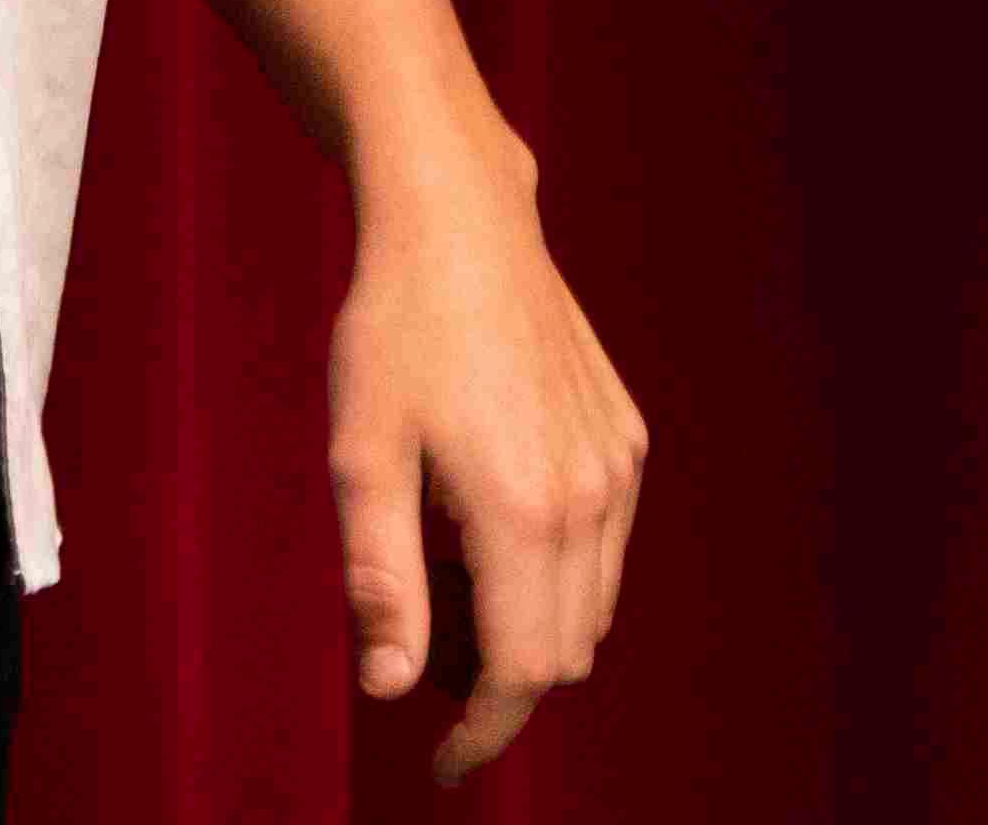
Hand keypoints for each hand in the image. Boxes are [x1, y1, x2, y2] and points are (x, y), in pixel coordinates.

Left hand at [327, 130, 647, 785]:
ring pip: (593, 607)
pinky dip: (559, 574)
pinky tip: (491, 527)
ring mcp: (617, 466)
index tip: (440, 762)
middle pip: (564, 654)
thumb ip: (381, 581)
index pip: (523, 674)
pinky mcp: (626, 438)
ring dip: (533, 630)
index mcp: (522, 512)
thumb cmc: (394, 333)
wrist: (460, 225)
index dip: (482, 734)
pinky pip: (605, 547)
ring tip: (450, 586)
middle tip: (424, 655)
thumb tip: (391, 688)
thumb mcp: (362, 455)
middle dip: (500, 685)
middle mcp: (589, 498)